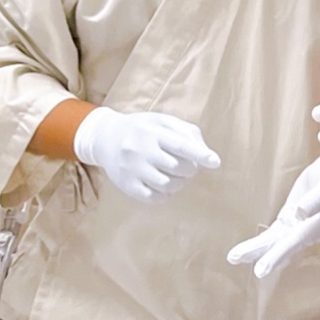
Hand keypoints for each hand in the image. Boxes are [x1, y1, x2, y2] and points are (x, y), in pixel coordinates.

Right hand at [74, 106, 220, 200]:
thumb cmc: (141, 129)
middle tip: (188, 167)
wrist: (105, 137)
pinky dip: (165, 194)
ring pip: (167, 185)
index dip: (200, 154)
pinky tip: (164, 186)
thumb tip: (206, 153)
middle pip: (177, 168)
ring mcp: (132, 169)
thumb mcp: (162, 121)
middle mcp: (141, 150)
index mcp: (152, 131)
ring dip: (180, 183)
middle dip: (190, 170)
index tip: (215, 162)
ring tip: (177, 176)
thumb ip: (186, 133)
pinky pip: (154, 198)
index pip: (180, 145)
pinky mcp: (127, 185)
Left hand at [227, 146, 319, 278]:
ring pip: (276, 240)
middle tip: (234, 258)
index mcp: (319, 227)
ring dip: (257, 248)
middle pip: (281, 245)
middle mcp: (307, 230)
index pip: (294, 243)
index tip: (260, 271)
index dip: (277, 256)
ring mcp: (299, 224)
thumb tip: (298, 213)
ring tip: (234, 257)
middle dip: (259, 254)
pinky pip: (277, 230)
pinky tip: (251, 248)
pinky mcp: (292, 214)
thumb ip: (316, 200)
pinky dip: (265, 240)